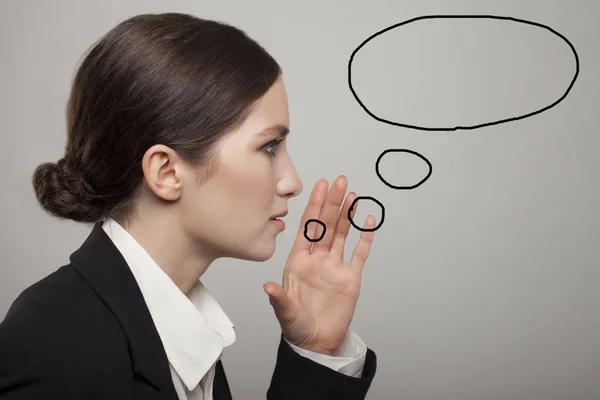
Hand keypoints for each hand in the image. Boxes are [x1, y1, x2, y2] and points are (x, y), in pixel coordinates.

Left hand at [263, 175, 376, 354]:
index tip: (319, 187)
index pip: (307, 228)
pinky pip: (359, 254)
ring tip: (352, 195)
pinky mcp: (350, 278)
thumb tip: (267, 287)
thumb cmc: (296, 325)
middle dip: (332, 203)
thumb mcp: (285, 311)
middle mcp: (317, 259)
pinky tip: (367, 221)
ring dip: (346, 215)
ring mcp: (334, 267)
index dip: (313, 207)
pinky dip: (364, 237)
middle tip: (340, 181)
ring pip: (341, 234)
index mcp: (299, 261)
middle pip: (326, 225)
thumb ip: (279, 298)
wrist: (315, 342)